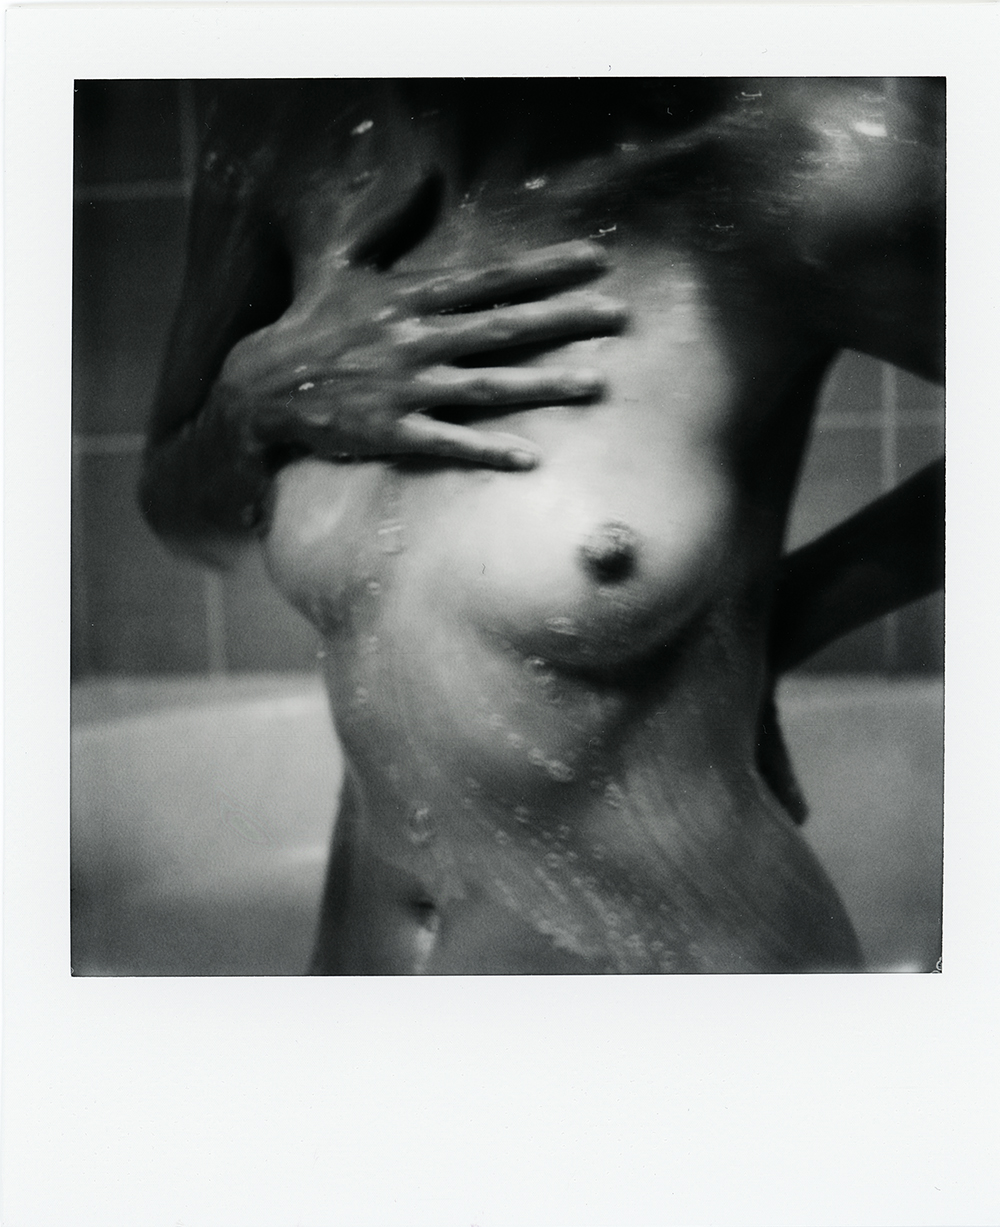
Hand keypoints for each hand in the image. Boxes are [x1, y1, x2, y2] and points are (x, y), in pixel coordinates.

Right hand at [215, 241, 626, 470]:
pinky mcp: (391, 432)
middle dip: (566, 321)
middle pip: (505, 326)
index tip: (598, 260)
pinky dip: (489, 450)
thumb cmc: (310, 322)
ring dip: (545, 385)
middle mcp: (414, 338)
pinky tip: (531, 458)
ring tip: (597, 385)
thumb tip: (423, 175)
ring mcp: (405, 387)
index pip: (492, 277)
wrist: (261, 386)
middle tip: (620, 318)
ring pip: (488, 384)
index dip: (547, 267)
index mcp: (410, 295)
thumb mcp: (341, 262)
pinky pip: (449, 442)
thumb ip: (388, 220)